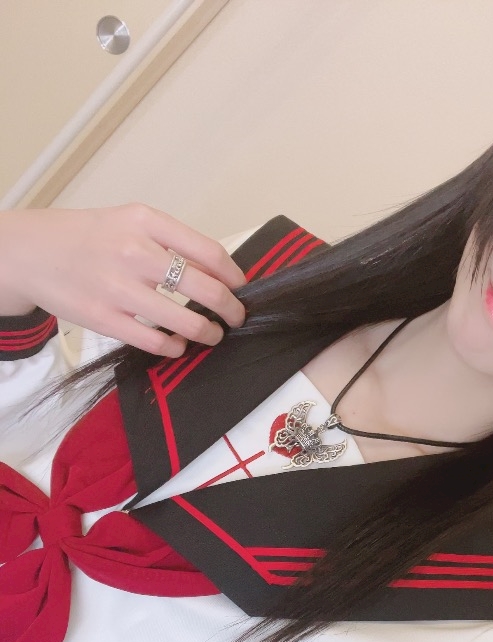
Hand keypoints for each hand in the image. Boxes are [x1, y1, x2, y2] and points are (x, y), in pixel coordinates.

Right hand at [0, 204, 247, 356]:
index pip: (209, 252)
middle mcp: (134, 252)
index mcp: (145, 222)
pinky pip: (154, 341)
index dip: (234, 276)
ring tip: (211, 334)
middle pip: (205, 288)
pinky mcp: (104, 318)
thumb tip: (217, 272)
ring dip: (207, 332)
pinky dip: (174, 347)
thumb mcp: (129, 222)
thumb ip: (170, 242)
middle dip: (230, 308)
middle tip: (235, 317)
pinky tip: (177, 344)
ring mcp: (119, 288)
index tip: (241, 288)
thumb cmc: (87, 238)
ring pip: (184, 321)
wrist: (30, 253)